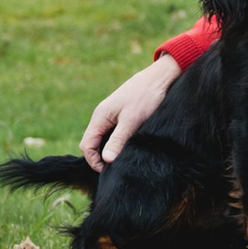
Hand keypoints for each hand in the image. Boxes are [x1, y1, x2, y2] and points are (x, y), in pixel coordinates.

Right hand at [80, 53, 180, 170]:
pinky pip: (115, 132)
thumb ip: (118, 140)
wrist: (160, 77)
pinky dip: (120, 142)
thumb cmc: (146, 96)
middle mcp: (102, 116)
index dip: (94, 161)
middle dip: (102, 157)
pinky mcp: (123, 115)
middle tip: (118, 167)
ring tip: (125, 159)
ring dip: (112, 149)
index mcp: (100, 117)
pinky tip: (131, 147)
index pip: (87, 145)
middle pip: (94, 143)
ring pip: (105, 138)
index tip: (109, 170)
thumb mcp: (132, 121)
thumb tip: (106, 160)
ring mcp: (112, 115)